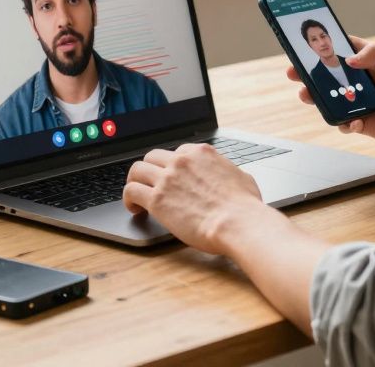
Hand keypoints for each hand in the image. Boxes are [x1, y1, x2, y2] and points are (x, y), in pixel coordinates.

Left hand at [123, 144, 267, 253]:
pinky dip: (129, 199)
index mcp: (201, 153)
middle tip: (151, 184)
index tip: (171, 178)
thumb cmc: (245, 206)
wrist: (238, 222)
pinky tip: (135, 209)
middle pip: (152, 157)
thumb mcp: (241, 177)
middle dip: (150, 170)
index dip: (171, 166)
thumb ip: (227, 172)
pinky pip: (131, 191)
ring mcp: (167, 178)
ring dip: (135, 182)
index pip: (176, 152)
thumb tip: (229, 177)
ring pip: (136, 170)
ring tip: (136, 195)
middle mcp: (181, 161)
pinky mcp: (157, 199)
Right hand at [286, 36, 374, 150]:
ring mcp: (365, 103)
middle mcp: (366, 81)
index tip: (304, 46)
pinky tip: (352, 121)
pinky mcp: (368, 124)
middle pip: (331, 76)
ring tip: (309, 96)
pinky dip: (343, 123)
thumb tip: (350, 58)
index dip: (323, 48)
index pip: (343, 50)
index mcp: (374, 61)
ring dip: (319, 98)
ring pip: (334, 100)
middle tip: (295, 74)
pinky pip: (346, 123)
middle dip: (311, 75)